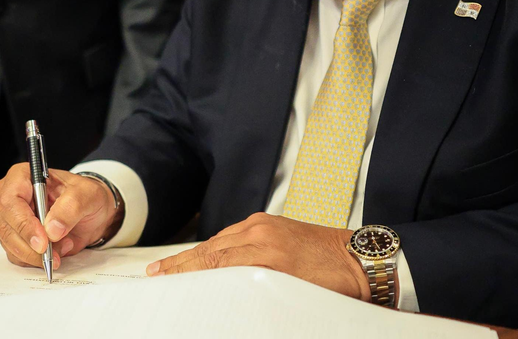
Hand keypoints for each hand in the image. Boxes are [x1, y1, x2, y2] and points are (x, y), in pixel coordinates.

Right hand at [0, 164, 122, 268]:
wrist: (90, 212)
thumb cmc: (85, 195)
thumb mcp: (87, 194)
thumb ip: (71, 207)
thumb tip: (52, 229)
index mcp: (23, 176)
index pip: (11, 200)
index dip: (24, 223)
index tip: (43, 241)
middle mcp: (12, 197)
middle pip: (7, 227)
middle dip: (31, 246)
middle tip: (53, 254)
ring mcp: (12, 219)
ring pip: (11, 245)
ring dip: (36, 254)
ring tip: (64, 245)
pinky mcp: (17, 238)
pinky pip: (18, 256)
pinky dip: (37, 260)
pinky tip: (57, 250)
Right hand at [147, 213, 370, 300]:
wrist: (361, 258)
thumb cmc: (335, 286)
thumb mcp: (294, 296)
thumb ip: (257, 291)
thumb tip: (229, 296)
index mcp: (264, 253)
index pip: (214, 262)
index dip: (186, 271)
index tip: (162, 277)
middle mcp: (260, 233)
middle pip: (210, 249)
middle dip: (182, 262)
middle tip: (156, 273)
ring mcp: (264, 224)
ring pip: (220, 240)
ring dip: (196, 254)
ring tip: (174, 267)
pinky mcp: (270, 222)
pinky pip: (235, 234)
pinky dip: (217, 245)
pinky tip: (208, 255)